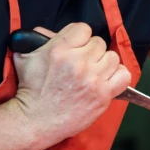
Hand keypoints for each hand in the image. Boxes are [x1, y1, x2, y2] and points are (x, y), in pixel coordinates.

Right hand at [12, 23, 130, 145]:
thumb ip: (38, 39)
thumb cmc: (30, 90)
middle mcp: (78, 62)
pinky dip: (118, 76)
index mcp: (59, 49)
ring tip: (94, 72)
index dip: (80, 37)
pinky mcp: (103, 95)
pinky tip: (106, 80)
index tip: (76, 47)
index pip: (83, 29)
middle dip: (90, 52)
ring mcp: (92, 79)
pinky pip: (124, 75)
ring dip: (104, 63)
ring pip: (112, 57)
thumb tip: (49, 32)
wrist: (36, 121)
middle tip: (82, 63)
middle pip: (99, 43)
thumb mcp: (25, 58)